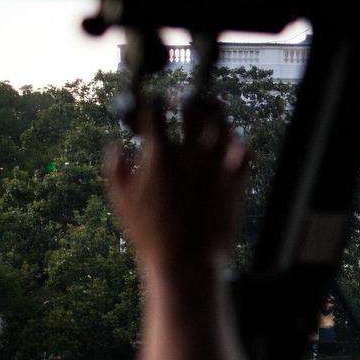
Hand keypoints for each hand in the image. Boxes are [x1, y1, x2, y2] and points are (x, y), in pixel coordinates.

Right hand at [104, 98, 248, 273]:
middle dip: (186, 98)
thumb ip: (116, 167)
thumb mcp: (121, 201)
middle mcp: (192, 153)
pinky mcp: (237, 180)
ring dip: (215, 113)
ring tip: (210, 112)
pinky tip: (231, 141)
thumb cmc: (150, 234)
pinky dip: (237, 141)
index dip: (151, 101)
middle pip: (194, 107)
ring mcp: (218, 165)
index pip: (155, 110)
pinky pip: (244, 150)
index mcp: (161, 154)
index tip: (151, 103)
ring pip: (224, 123)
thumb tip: (116, 145)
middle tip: (183, 100)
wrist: (187, 261)